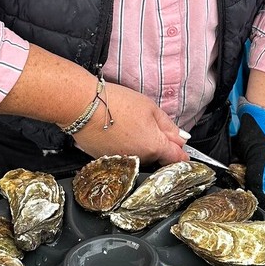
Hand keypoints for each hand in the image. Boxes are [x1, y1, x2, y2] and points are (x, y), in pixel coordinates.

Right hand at [72, 82, 187, 165]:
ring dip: (139, 145)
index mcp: (155, 146)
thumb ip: (169, 126)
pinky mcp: (108, 162)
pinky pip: (123, 156)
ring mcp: (123, 162)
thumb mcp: (149, 107)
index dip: (181, 152)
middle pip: (158, 156)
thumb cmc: (114, 103)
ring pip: (140, 157)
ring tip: (127, 125)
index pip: (177, 158)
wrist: (82, 107)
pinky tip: (115, 132)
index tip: (181, 148)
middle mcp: (140, 159)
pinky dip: (123, 147)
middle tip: (146, 123)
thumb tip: (182, 138)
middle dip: (157, 143)